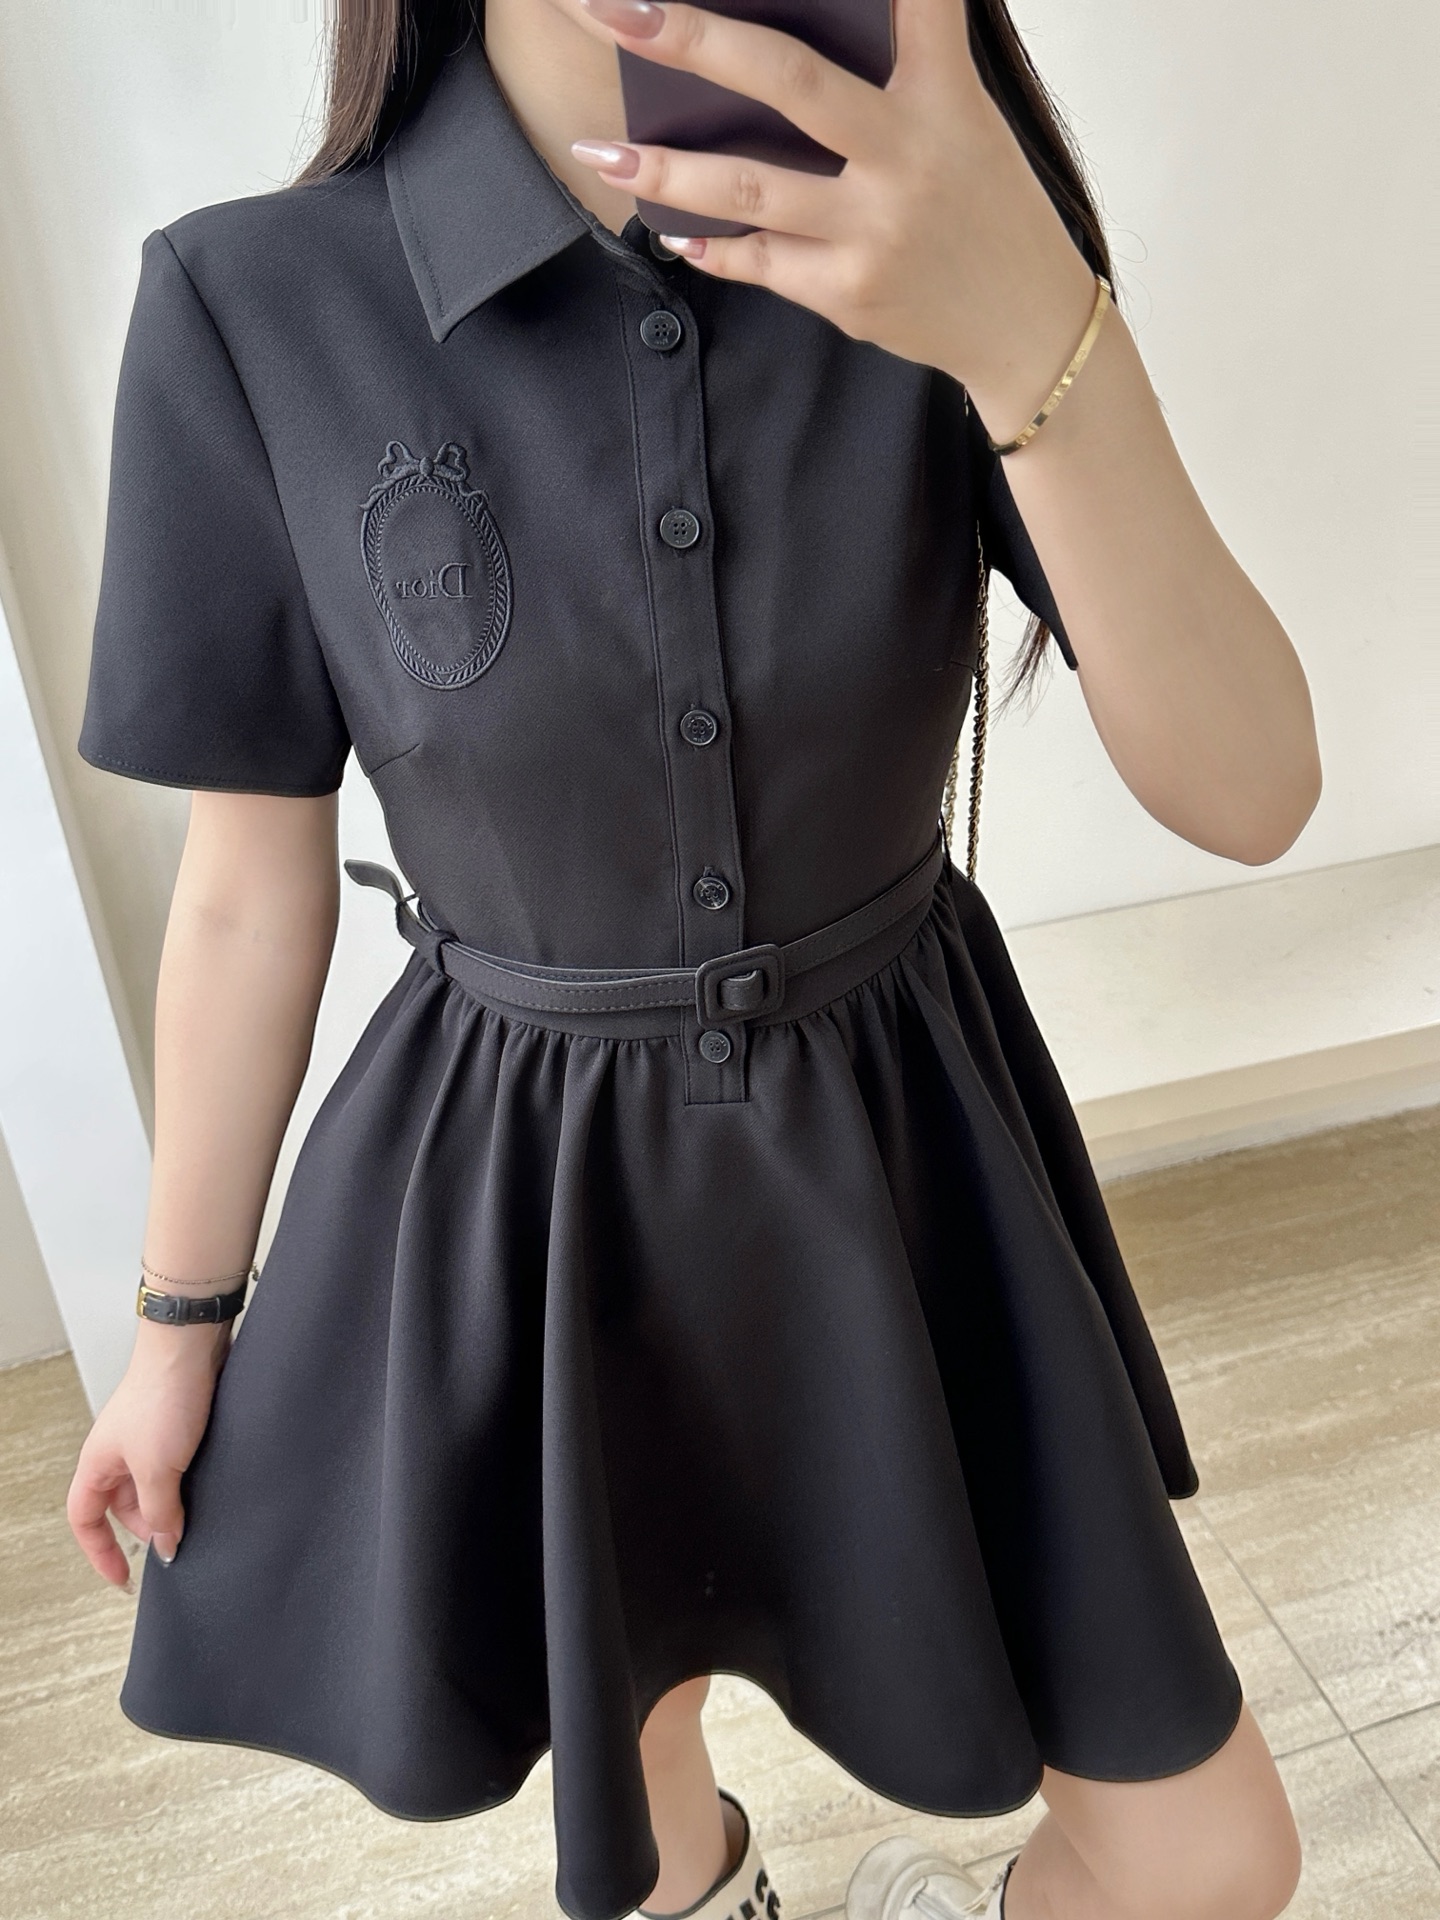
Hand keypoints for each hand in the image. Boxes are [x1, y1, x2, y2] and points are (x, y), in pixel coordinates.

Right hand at [66, 1322, 229, 1584]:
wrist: (191, 1346)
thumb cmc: (162, 1396)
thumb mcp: (157, 1469)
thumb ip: (159, 1512)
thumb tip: (164, 1545)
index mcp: (96, 1464)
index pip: (85, 1520)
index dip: (99, 1552)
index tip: (123, 1578)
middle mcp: (117, 1453)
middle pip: (123, 1507)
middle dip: (148, 1527)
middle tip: (177, 1540)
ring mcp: (146, 1438)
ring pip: (152, 1487)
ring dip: (171, 1504)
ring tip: (197, 1513)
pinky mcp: (175, 1426)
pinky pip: (175, 1467)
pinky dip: (187, 1482)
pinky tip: (208, 1486)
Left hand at [570, 0, 1098, 441]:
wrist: (1026, 328)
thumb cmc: (988, 212)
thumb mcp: (966, 125)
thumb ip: (899, 73)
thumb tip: (795, 49)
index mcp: (943, 101)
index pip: (919, 5)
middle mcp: (906, 160)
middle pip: (788, 82)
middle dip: (693, 40)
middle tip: (616, 8)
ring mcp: (873, 231)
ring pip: (751, 189)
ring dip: (665, 171)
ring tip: (599, 152)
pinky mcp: (850, 292)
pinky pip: (760, 261)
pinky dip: (711, 244)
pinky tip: (670, 230)